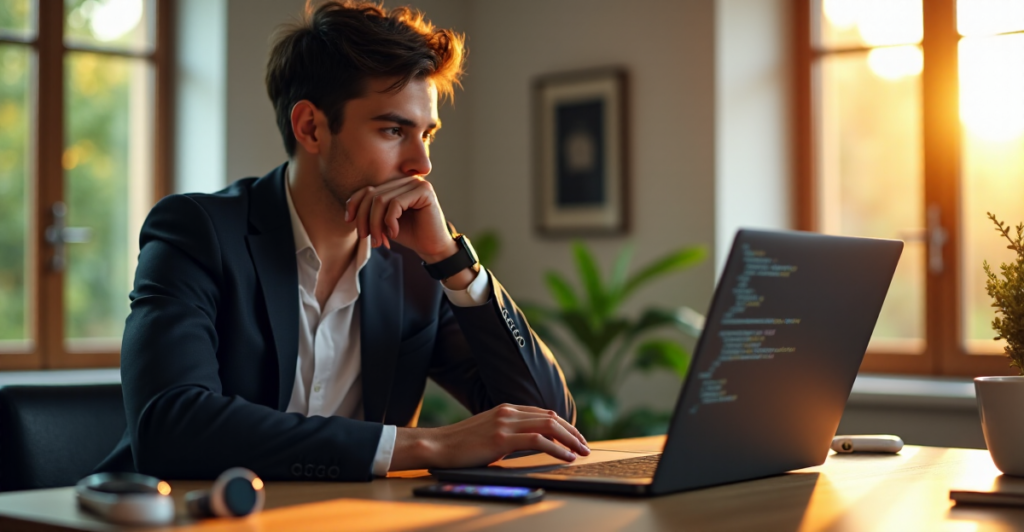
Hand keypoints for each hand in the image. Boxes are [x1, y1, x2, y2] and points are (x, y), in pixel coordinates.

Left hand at [344, 176, 457, 262]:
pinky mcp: (424, 191)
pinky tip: (394, 233)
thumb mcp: (383, 222)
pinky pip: (395, 204)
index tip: (349, 220)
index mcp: (395, 185)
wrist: (432, 248)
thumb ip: (370, 211)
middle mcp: (405, 180)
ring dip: (375, 224)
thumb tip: (349, 208)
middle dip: (365, 219)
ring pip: (381, 200)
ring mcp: (416, 183)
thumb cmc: (409, 234)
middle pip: (372, 195)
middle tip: (366, 237)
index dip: (354, 203)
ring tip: (379, 240)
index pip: (367, 189)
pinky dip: (390, 222)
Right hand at [390, 404, 589, 470]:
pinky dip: (556, 449)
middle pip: (551, 417)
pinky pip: (537, 441)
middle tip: (586, 446)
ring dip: (570, 439)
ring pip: (549, 426)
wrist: (437, 445)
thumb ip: (509, 434)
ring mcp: (505, 423)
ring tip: (581, 452)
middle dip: (573, 432)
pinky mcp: (501, 438)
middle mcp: (508, 412)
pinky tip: (565, 457)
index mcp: (506, 409)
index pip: (543, 413)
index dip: (564, 426)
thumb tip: (530, 444)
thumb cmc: (461, 445)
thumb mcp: (489, 433)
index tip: (576, 438)